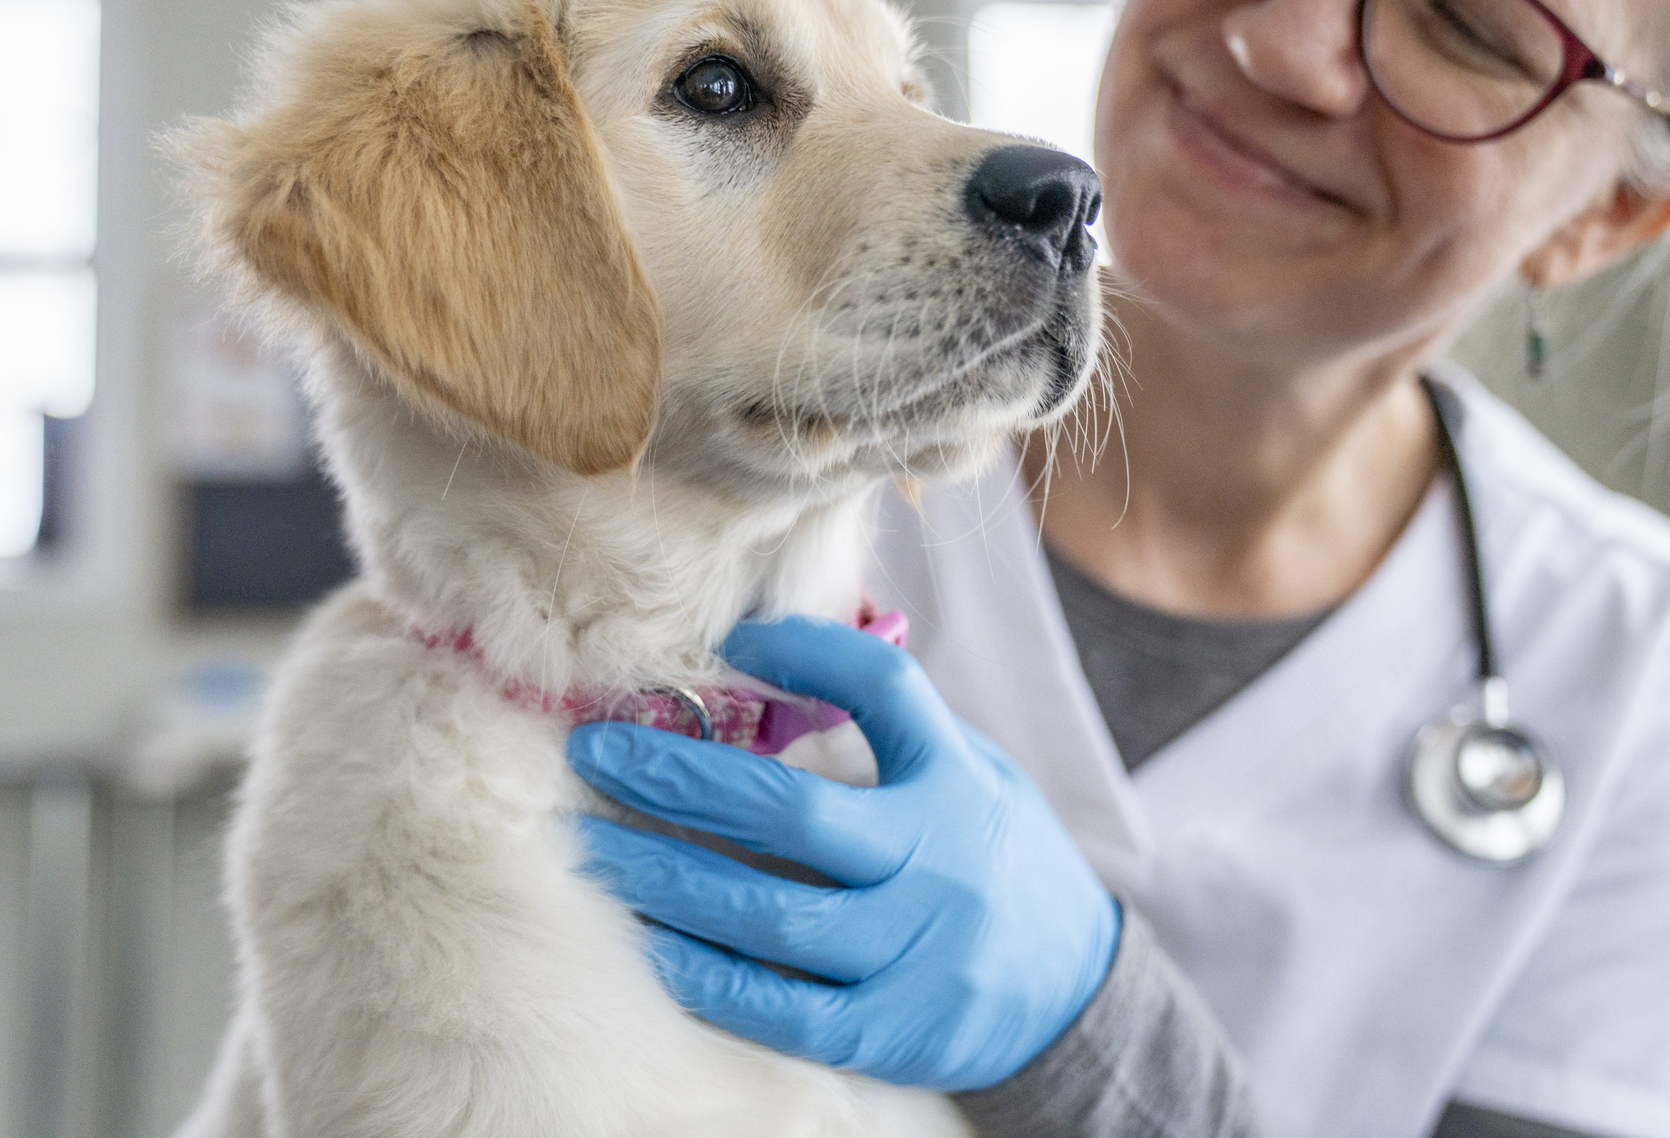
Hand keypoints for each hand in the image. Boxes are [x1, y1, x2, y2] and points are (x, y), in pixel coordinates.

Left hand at [567, 616, 1119, 1090]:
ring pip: (771, 917)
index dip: (811, 653)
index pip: (886, 692)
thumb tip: (778, 647)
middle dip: (681, 779)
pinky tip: (649, 944)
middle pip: (792, 813)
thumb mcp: (971, 772)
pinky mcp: (890, 1032)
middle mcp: (939, 863)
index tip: (732, 636)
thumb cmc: (994, 860)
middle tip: (595, 752)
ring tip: (595, 850)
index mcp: (956, 784)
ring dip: (668, 881)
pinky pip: (781, 1008)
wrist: (1074, 991)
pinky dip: (708, 976)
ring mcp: (915, 954)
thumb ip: (894, 726)